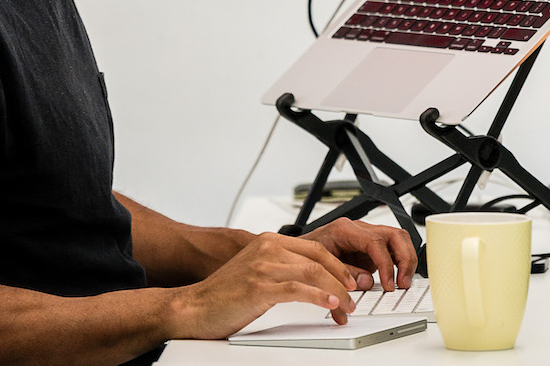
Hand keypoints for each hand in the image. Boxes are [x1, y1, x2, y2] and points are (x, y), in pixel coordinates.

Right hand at [174, 231, 359, 339]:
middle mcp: (268, 248)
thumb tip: (312, 279)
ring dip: (336, 291)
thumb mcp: (257, 271)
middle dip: (343, 277)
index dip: (338, 265)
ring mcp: (263, 266)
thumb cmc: (224, 294)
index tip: (351, 280)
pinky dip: (319, 296)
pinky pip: (298, 289)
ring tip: (348, 306)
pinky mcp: (259, 286)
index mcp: (269, 241)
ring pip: (313, 273)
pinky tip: (330, 305)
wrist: (193, 307)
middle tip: (356, 294)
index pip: (316, 248)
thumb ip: (281, 267)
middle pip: (319, 258)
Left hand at [301, 218, 416, 292]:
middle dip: (404, 259)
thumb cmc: (303, 255)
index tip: (388, 284)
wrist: (296, 253)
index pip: (375, 242)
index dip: (386, 264)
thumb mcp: (319, 266)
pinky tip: (397, 280)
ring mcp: (366, 238)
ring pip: (398, 239)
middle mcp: (359, 230)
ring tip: (404, 282)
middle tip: (403, 283)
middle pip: (394, 235)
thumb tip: (366, 282)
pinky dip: (399, 264)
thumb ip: (343, 274)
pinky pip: (392, 251)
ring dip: (405, 261)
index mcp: (345, 230)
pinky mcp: (370, 249)